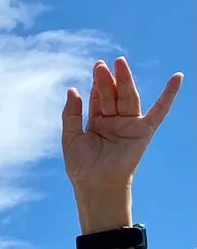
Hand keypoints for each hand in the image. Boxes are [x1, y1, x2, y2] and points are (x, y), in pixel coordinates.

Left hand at [63, 59, 181, 220]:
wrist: (95, 184)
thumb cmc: (82, 165)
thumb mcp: (71, 137)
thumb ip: (71, 114)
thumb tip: (72, 90)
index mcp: (97, 122)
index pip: (97, 98)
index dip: (96, 84)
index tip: (96, 68)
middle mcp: (114, 121)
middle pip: (112, 95)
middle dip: (106, 80)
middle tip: (100, 64)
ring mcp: (129, 125)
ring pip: (128, 98)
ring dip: (125, 81)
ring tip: (119, 63)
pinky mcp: (144, 132)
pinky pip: (159, 111)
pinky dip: (169, 96)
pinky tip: (177, 78)